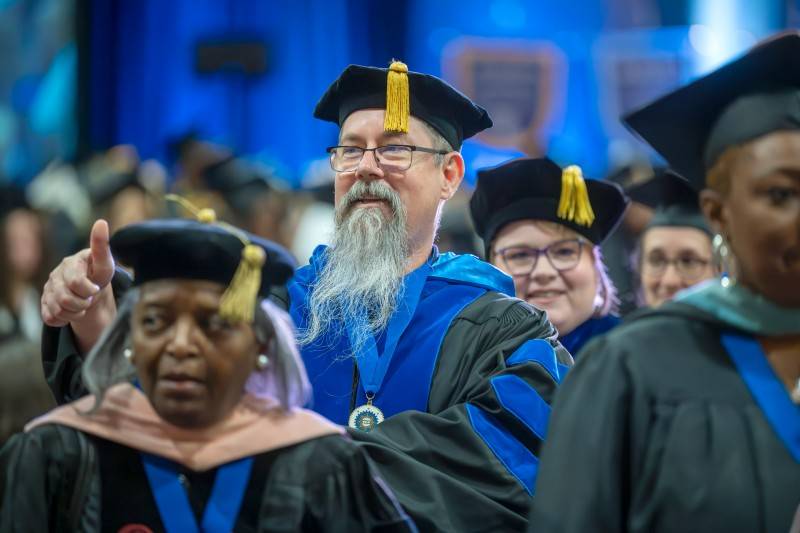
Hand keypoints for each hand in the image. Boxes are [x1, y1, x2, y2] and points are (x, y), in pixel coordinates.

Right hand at [41, 220, 117, 351]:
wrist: (92, 292)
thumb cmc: (98, 275)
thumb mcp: (105, 263)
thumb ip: (102, 246)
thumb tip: (101, 222)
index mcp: (70, 263)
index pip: (75, 282)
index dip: (88, 289)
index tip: (96, 289)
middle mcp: (56, 274)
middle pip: (66, 299)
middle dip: (84, 302)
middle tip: (91, 298)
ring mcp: (48, 289)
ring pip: (58, 310)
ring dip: (76, 312)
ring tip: (84, 305)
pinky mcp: (44, 303)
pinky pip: (51, 318)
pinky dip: (64, 319)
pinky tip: (72, 311)